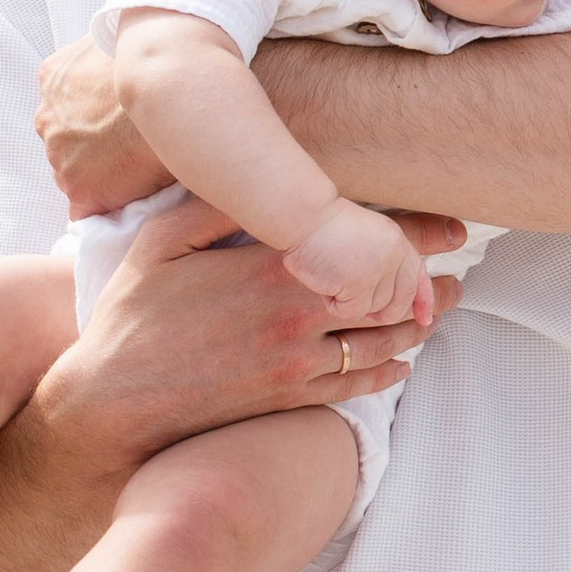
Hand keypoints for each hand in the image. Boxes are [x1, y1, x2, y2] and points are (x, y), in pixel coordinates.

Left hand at [36, 36, 171, 217]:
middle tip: (132, 146)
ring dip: (103, 176)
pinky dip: (108, 208)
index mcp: (54, 78)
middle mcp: (47, 118)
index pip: (65, 104)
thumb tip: (122, 55)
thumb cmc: (155, 58)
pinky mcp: (82, 191)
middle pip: (67, 142)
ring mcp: (61, 157)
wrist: (170, 87)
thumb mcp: (120, 36)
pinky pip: (89, 211)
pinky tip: (133, 201)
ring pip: (77, 175)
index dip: (93, 116)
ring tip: (141, 172)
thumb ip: (108, 53)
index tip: (116, 121)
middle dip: (94, 147)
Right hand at [79, 193, 458, 439]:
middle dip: (430, 282)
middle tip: (457, 271)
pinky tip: (401, 362)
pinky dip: (386, 373)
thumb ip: (215, 203)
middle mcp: (298, 317)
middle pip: (389, 295)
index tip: (450, 226)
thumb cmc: (132, 314)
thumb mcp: (162, 240)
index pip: (369, 243)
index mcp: (275, 268)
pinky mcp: (288, 400)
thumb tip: (254, 170)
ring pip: (381, 343)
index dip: (419, 234)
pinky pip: (354, 387)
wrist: (113, 401)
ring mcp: (297, 364)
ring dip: (418, 326)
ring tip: (441, 310)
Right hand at [284, 197, 427, 322]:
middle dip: (386, 313)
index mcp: (395, 240)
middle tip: (366, 312)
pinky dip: (334, 304)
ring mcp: (378, 271)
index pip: (417, 275)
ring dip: (351, 302)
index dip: (425, 299)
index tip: (426, 318)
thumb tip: (397, 297)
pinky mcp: (359, 285)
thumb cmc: (319, 227)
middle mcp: (392, 255)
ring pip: (373, 309)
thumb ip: (382, 260)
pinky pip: (351, 311)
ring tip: (331, 277)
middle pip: (400, 300)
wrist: (301, 217)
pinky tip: (322, 283)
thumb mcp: (362, 236)